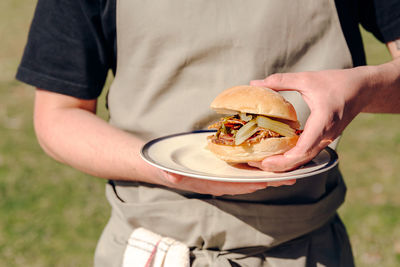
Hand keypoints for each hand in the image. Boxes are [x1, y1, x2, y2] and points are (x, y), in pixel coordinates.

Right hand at [157, 170, 295, 195]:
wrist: (165, 166)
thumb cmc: (168, 168)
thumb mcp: (166, 170)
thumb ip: (170, 174)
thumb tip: (172, 176)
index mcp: (210, 183)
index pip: (234, 185)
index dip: (250, 184)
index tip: (266, 183)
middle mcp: (220, 181)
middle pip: (248, 182)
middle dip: (268, 180)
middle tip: (291, 177)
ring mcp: (223, 174)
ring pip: (250, 175)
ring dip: (268, 172)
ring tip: (289, 168)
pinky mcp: (224, 166)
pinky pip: (245, 167)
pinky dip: (259, 164)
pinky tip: (271, 157)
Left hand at [249, 67, 373, 171]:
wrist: (363, 89)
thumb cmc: (336, 82)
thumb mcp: (306, 78)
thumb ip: (280, 81)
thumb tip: (254, 83)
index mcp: (323, 121)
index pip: (304, 147)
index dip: (285, 158)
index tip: (266, 161)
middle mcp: (326, 135)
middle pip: (302, 159)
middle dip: (280, 166)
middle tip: (257, 165)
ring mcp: (326, 140)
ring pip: (305, 160)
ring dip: (285, 165)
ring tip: (263, 164)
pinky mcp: (324, 140)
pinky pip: (307, 154)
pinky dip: (292, 159)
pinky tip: (277, 156)